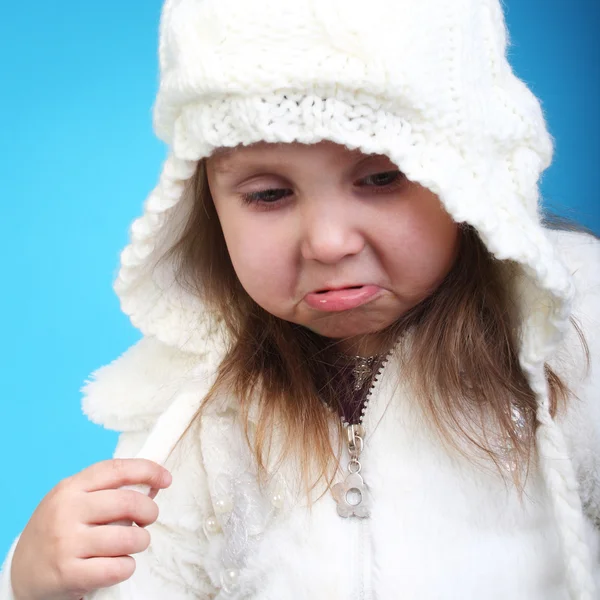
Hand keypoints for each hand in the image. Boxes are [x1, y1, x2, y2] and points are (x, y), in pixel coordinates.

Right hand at [10, 458, 171, 599]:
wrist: (21, 572)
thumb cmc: (58, 531)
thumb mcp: (75, 501)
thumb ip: (109, 491)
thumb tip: (152, 486)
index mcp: (71, 487)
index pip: (117, 469)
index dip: (148, 470)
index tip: (165, 479)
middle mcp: (67, 511)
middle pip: (128, 502)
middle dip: (149, 511)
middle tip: (148, 519)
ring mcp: (66, 542)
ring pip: (128, 537)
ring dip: (140, 541)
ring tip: (132, 544)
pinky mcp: (69, 573)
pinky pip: (118, 567)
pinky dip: (127, 566)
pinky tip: (118, 564)